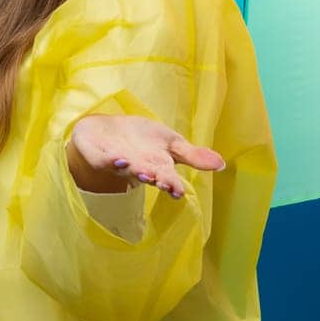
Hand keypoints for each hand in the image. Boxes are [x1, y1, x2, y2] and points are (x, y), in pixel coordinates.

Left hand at [66, 114, 225, 199]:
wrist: (107, 130)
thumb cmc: (142, 140)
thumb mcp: (171, 143)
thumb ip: (193, 155)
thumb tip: (222, 164)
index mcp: (157, 167)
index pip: (167, 178)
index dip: (172, 184)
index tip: (178, 191)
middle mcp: (138, 168)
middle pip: (147, 175)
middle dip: (155, 178)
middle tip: (162, 181)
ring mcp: (116, 162)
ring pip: (126, 169)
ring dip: (134, 170)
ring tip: (143, 172)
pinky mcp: (97, 154)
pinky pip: (102, 159)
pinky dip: (109, 160)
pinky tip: (118, 159)